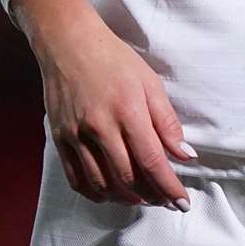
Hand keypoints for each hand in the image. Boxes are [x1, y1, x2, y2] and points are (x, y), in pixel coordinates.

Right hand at [34, 11, 196, 209]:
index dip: (169, 187)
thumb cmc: (114, 59)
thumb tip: (185, 156)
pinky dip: (96, 193)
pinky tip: (111, 193)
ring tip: (142, 198)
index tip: (182, 203)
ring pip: (102, 184)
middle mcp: (100, 127)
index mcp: (128, 110)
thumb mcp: (149, 82)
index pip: (152, 160)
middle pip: (128, 178)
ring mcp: (76, 135)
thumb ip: (167, 122)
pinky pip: (77, 179)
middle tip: (165, 200)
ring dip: (125, 198)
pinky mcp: (59, 139)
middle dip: (151, 196)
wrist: (68, 43)